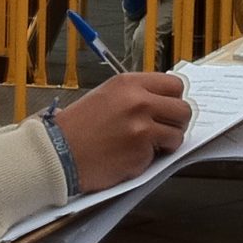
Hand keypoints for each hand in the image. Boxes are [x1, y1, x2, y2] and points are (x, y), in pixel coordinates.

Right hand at [54, 72, 190, 192]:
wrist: (58, 153)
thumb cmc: (77, 127)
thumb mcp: (106, 95)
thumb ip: (135, 95)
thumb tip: (163, 102)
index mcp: (129, 83)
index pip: (174, 84)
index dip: (174, 99)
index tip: (168, 109)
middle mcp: (139, 101)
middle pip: (183, 109)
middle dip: (177, 122)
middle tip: (164, 130)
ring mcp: (142, 128)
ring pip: (178, 135)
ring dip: (167, 143)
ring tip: (145, 146)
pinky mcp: (141, 152)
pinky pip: (161, 156)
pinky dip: (149, 159)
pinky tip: (129, 156)